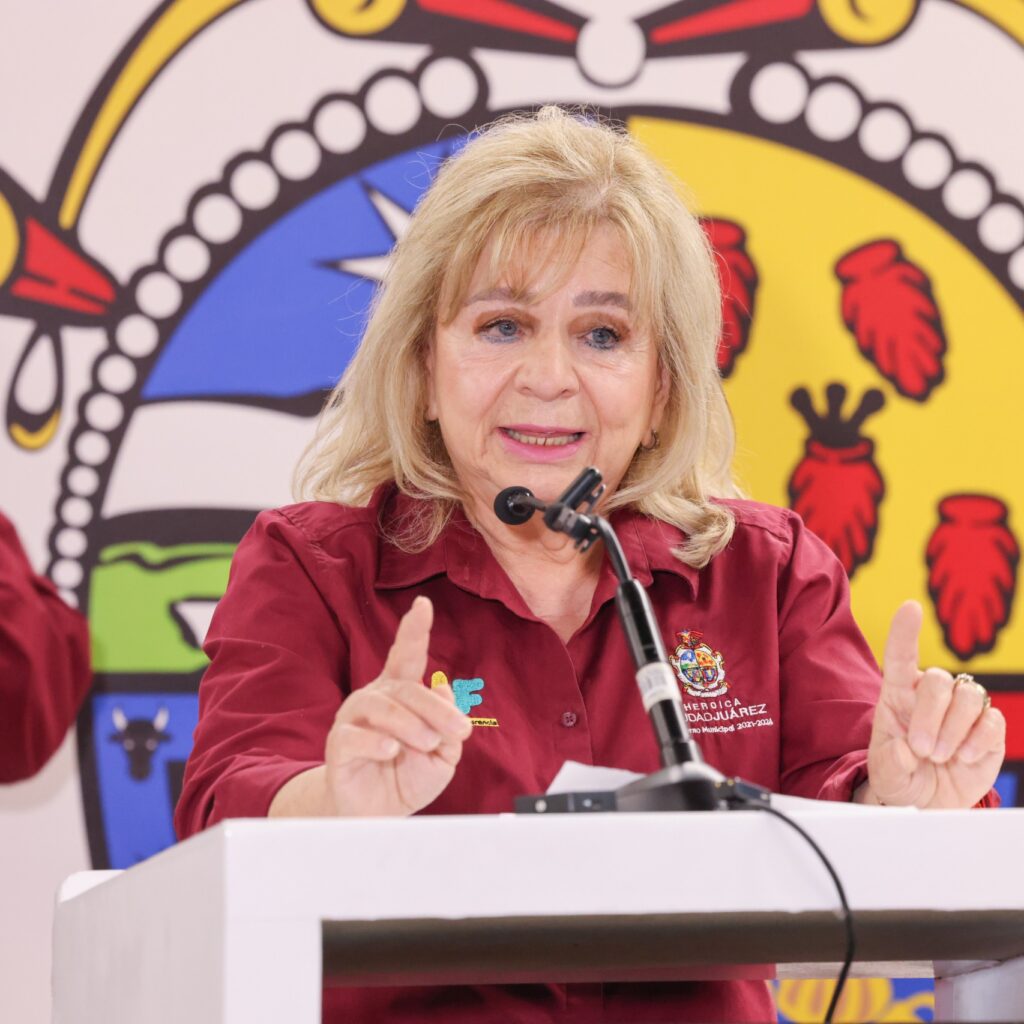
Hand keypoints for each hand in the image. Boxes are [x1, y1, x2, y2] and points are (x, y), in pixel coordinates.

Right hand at [324, 596, 471, 815]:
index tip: (423, 606)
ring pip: (381, 706)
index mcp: (400, 693)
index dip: (413, 629)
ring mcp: (352, 719)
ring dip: (411, 724)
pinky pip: (354, 735)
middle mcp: (374, 698)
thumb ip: (448, 726)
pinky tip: (392, 749)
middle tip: (459, 731)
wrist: (377, 817)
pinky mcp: (338, 745)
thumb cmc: (407, 778)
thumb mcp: (441, 756)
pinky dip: (377, 741)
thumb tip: (445, 687)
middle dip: (436, 707)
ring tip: (426, 744)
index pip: (406, 655)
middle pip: (406, 687)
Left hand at [867, 600, 1005, 807]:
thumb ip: (890, 762)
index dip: (905, 632)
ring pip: (968, 697)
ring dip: (954, 730)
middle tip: (922, 749)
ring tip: (941, 757)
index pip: (901, 656)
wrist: (927, 801)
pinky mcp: (988, 728)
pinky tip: (964, 756)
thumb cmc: (901, 776)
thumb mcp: (885, 773)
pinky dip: (979, 739)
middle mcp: (931, 695)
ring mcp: (961, 709)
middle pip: (938, 680)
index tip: (911, 608)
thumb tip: (905, 751)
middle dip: (930, 716)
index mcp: (898, 694)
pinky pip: (992, 720)